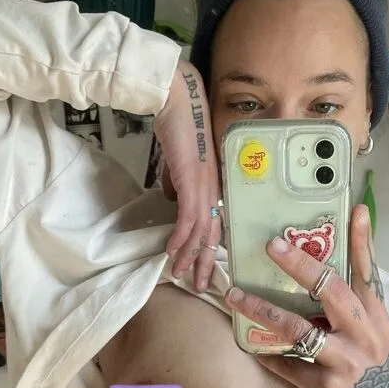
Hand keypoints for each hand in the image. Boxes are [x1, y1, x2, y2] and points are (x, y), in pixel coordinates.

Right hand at [154, 59, 220, 291]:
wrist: (178, 101)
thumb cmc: (179, 126)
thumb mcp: (179, 162)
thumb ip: (178, 182)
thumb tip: (172, 198)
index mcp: (214, 186)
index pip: (217, 223)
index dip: (210, 247)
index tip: (204, 266)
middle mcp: (215, 190)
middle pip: (215, 235)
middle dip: (206, 263)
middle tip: (200, 286)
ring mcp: (205, 187)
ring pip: (203, 232)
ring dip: (191, 256)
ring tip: (182, 275)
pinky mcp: (192, 183)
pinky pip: (189, 219)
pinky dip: (181, 238)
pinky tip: (171, 252)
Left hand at [225, 205, 388, 387]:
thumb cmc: (370, 380)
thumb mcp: (371, 341)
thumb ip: (350, 314)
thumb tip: (315, 280)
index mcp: (377, 320)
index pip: (370, 274)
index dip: (364, 242)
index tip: (356, 209)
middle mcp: (365, 337)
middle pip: (333, 292)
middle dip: (301, 266)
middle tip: (272, 245)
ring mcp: (346, 365)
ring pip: (299, 331)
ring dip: (263, 311)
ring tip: (236, 296)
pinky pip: (287, 368)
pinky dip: (266, 357)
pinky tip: (248, 346)